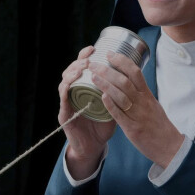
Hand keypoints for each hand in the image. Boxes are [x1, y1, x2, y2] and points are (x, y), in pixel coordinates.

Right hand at [58, 46, 116, 178]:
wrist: (93, 147)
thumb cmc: (102, 125)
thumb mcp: (113, 105)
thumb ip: (117, 92)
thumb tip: (131, 75)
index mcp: (85, 88)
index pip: (82, 67)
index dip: (85, 55)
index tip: (94, 48)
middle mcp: (74, 93)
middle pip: (71, 71)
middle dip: (79, 61)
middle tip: (89, 57)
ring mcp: (67, 104)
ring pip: (64, 82)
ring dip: (72, 73)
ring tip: (82, 68)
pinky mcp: (64, 116)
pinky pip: (64, 100)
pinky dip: (66, 90)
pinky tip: (70, 83)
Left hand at [90, 52, 183, 167]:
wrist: (170, 147)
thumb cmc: (159, 126)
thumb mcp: (153, 105)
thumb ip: (141, 94)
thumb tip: (128, 82)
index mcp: (147, 95)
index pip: (135, 72)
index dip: (122, 61)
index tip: (109, 54)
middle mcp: (143, 103)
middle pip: (125, 81)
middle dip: (108, 70)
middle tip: (94, 64)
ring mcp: (138, 115)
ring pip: (121, 95)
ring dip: (106, 84)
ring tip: (93, 77)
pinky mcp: (133, 129)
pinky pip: (120, 115)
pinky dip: (111, 105)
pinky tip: (101, 96)